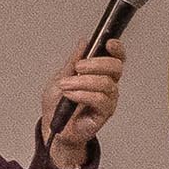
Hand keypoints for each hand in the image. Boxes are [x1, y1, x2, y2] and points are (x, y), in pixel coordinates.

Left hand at [41, 45, 124, 168]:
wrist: (52, 126)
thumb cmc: (58, 105)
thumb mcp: (61, 76)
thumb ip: (73, 60)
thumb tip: (84, 42)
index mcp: (100, 74)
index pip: (116, 58)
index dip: (116, 49)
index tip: (108, 43)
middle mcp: (108, 85)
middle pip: (116, 67)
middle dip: (96, 64)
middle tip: (77, 68)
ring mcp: (108, 99)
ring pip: (106, 83)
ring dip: (82, 82)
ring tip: (65, 86)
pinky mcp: (104, 113)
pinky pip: (99, 99)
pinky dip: (82, 94)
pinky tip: (70, 96)